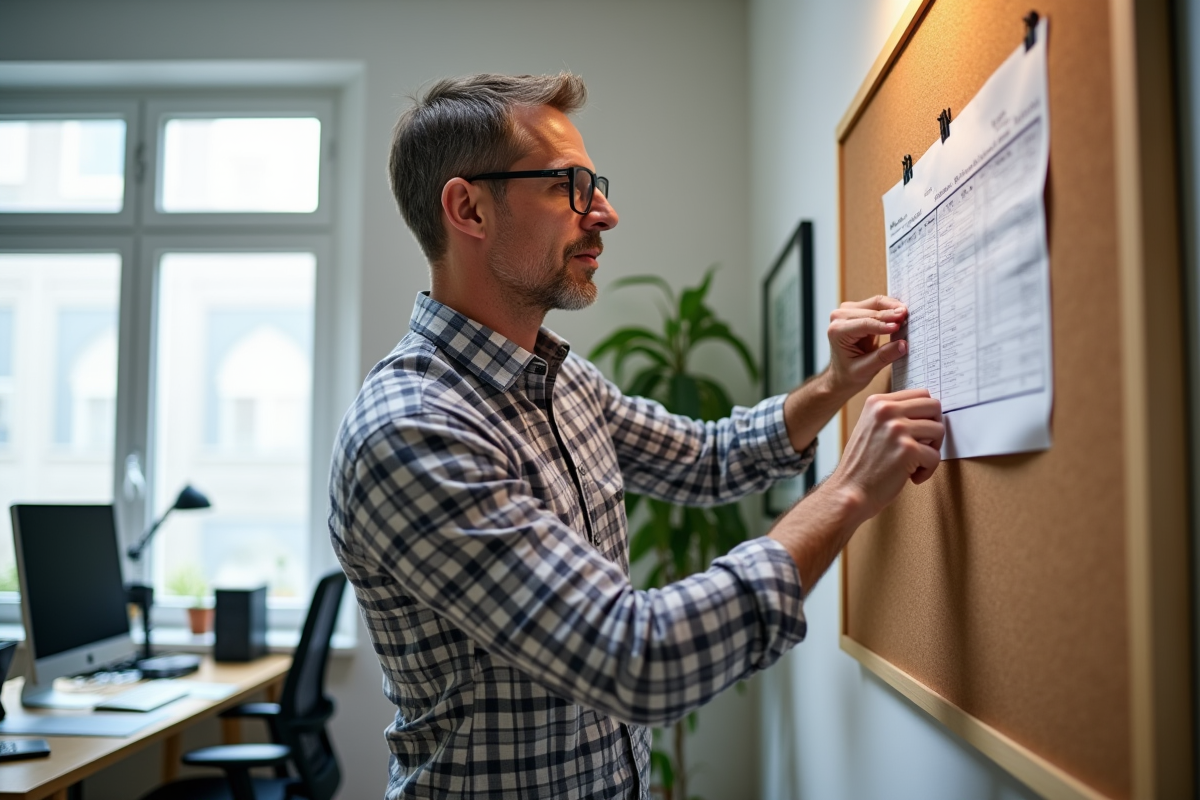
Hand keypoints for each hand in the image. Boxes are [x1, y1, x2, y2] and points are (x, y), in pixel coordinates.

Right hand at [826, 389, 943, 524]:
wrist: (849, 492)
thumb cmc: (861, 465)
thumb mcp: (871, 427)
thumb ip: (894, 415)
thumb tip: (928, 414)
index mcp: (878, 402)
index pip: (921, 394)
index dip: (926, 414)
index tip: (920, 431)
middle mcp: (886, 410)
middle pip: (934, 407)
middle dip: (934, 429)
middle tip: (923, 446)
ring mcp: (897, 428)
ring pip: (939, 430)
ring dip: (932, 450)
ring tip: (915, 463)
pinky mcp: (908, 450)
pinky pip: (935, 456)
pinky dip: (928, 470)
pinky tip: (911, 476)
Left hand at [827, 295, 908, 395]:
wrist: (841, 374)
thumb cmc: (849, 374)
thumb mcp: (865, 370)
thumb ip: (883, 357)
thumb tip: (903, 344)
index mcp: (837, 331)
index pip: (864, 324)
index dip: (883, 324)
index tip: (899, 326)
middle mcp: (839, 317)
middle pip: (871, 309)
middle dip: (891, 313)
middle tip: (908, 317)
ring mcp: (847, 311)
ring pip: (876, 303)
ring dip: (892, 308)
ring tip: (907, 315)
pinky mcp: (857, 310)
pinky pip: (877, 305)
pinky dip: (890, 309)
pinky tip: (901, 315)